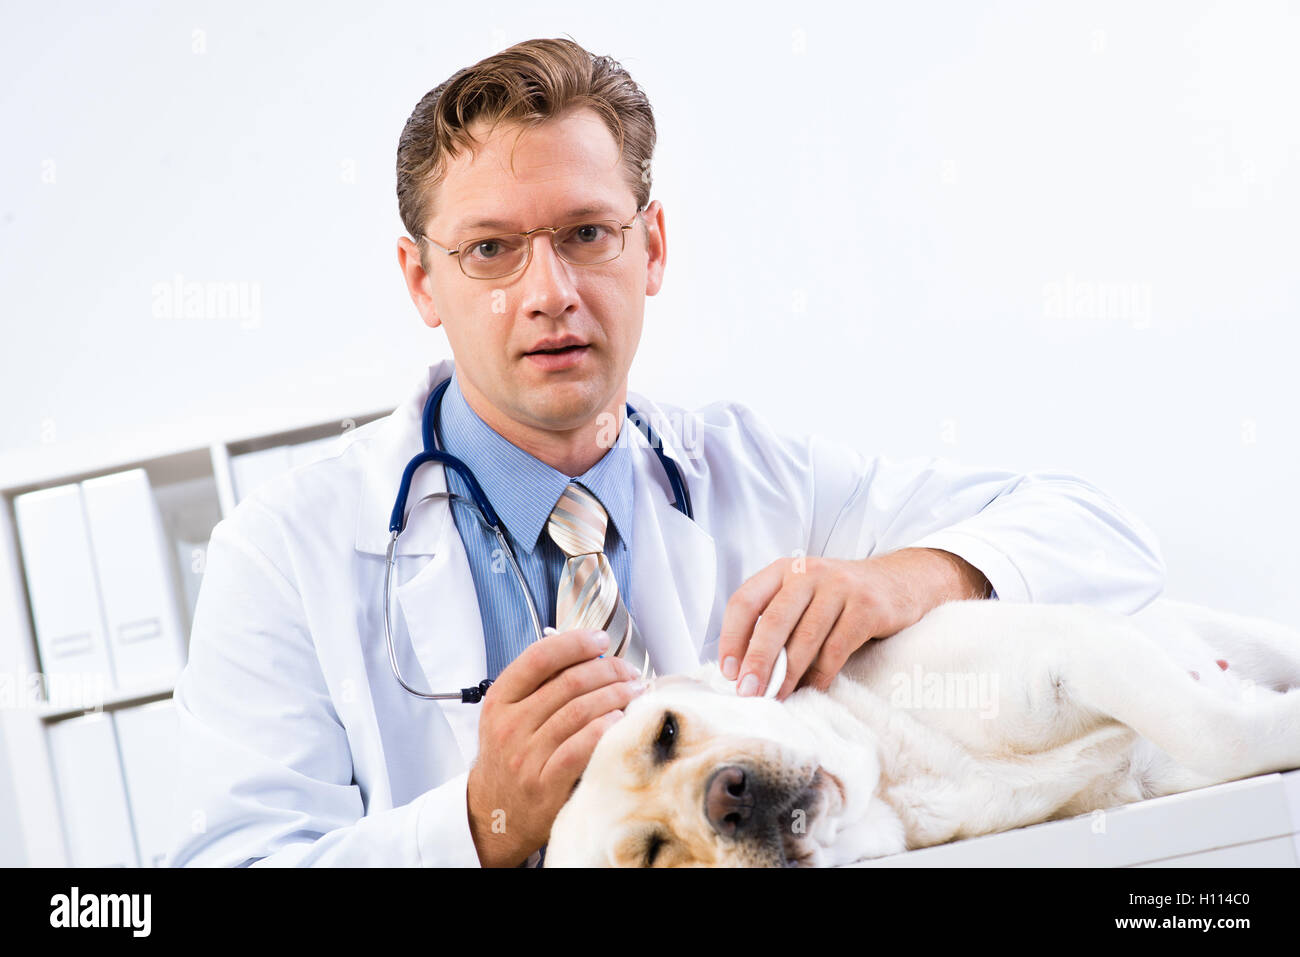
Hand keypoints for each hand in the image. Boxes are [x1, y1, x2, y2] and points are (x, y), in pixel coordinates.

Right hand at [466, 628, 646, 866]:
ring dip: (616, 696)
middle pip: (569, 682)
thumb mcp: (510, 715)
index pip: (540, 657)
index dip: (575, 642)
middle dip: (608, 670)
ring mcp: (526, 756)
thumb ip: (541, 685)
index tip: (601, 638)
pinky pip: (582, 747)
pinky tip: (620, 721)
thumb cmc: (511, 758)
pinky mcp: (545, 784)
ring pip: (580, 711)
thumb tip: (590, 654)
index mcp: (501, 700)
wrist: (495, 813)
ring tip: (634, 691)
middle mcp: (510, 726)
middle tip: (628, 670)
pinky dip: (605, 729)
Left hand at [718, 548, 991, 699]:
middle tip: (747, 692)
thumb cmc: (839, 598)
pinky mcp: (866, 607)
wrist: (900, 579)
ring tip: (776, 698)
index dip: (731, 638)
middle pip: (773, 621)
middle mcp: (807, 572)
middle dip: (757, 661)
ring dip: (788, 675)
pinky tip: (812, 690)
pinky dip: (821, 675)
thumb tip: (745, 671)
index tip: (728, 671)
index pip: (745, 601)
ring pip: (805, 638)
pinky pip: (836, 649)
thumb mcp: (804, 595)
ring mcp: (839, 587)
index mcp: (782, 569)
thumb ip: (776, 621)